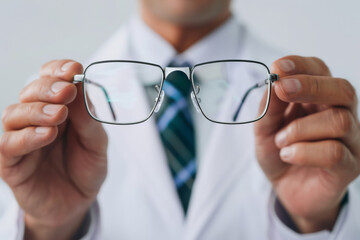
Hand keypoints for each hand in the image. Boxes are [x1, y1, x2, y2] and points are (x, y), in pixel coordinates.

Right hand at [0, 60, 107, 239]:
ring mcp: (21, 140)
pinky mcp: (11, 164)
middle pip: (30, 93)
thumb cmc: (85, 169)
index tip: (74, 69)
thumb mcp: (96, 143)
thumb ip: (87, 119)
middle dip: (48, 88)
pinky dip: (27, 137)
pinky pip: (9, 145)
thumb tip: (81, 87)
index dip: (58, 71)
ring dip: (36, 110)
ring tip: (58, 115)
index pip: (49, 80)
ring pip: (14, 114)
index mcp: (57, 109)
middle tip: (67, 91)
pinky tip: (47, 134)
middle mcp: (35, 120)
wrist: (77, 203)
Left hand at [254, 56, 359, 232]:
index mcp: (319, 99)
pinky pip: (334, 152)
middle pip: (342, 89)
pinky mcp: (350, 165)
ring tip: (280, 141)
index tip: (278, 67)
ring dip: (299, 130)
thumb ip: (270, 107)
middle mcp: (341, 114)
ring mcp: (350, 140)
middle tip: (283, 89)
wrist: (286, 189)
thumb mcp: (265, 128)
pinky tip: (288, 156)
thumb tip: (274, 81)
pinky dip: (304, 152)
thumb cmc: (279, 153)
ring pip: (338, 121)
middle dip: (311, 86)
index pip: (320, 71)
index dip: (302, 65)